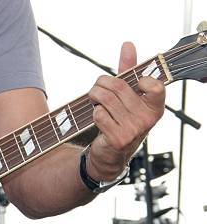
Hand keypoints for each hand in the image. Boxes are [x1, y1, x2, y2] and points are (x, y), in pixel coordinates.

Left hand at [87, 42, 165, 180]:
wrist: (111, 154)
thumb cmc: (120, 119)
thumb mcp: (128, 95)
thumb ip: (129, 70)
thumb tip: (128, 45)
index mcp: (155, 107)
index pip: (154, 86)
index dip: (141, 79)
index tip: (134, 82)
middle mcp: (147, 119)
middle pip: (117, 87)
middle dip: (101, 83)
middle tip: (97, 87)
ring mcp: (133, 131)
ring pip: (105, 99)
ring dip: (94, 95)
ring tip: (94, 98)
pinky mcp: (117, 139)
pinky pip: (99, 115)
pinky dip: (93, 112)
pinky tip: (98, 117)